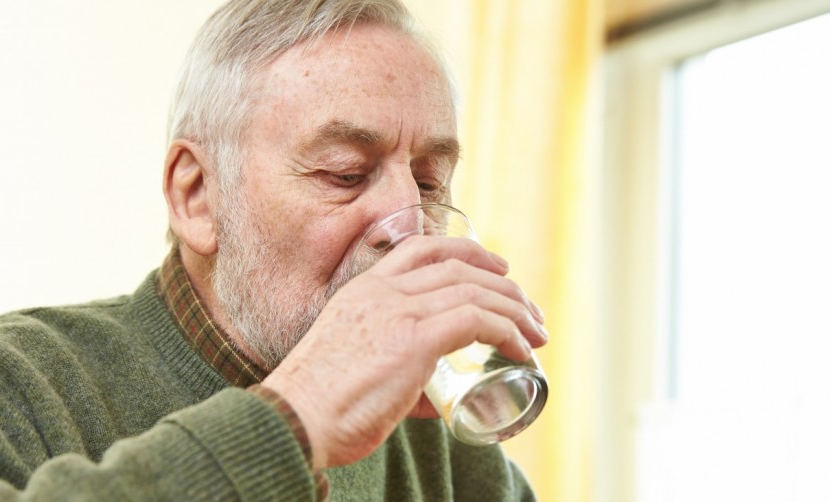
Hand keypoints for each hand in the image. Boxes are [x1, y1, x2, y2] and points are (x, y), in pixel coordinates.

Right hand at [259, 235, 546, 470]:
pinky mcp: (413, 340)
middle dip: (503, 285)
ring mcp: (397, 311)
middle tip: (529, 310)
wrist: (293, 419)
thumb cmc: (319, 407)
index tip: (497, 268)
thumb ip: (396, 370)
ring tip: (536, 333)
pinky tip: (520, 350)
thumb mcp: (354, 366)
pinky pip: (476, 321)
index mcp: (362, 291)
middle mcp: (382, 292)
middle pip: (458, 266)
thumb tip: (433, 396)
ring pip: (474, 291)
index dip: (467, 251)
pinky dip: (506, 331)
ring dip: (515, 310)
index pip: (421, 248)